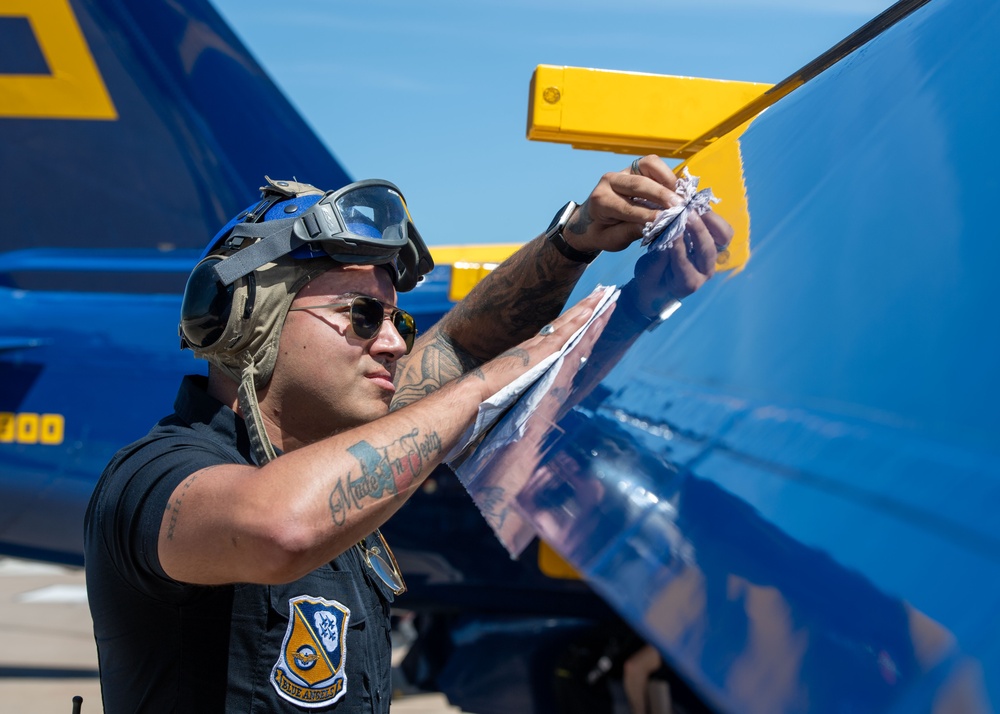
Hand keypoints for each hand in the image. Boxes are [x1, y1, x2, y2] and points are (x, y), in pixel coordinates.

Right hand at [470, 289, 605, 400]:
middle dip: (589, 310)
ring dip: (589, 309)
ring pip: (571, 324)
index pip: (562, 333)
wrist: (477, 393)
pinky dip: (578, 320)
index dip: (577, 322)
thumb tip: (535, 380)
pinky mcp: (542, 353)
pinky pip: (565, 333)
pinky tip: (591, 311)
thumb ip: (528, 378)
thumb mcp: (516, 383)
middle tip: (606, 294)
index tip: (591, 311)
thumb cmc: (491, 393)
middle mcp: (539, 346)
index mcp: (535, 353)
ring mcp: (540, 347)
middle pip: (569, 324)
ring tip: (605, 294)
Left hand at [563, 155, 732, 263]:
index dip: (647, 213)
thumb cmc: (601, 232)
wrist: (590, 220)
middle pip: (639, 183)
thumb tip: (655, 226)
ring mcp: (623, 171)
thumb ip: (630, 232)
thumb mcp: (611, 240)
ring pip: (648, 164)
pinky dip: (666, 175)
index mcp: (600, 200)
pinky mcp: (635, 167)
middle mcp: (610, 181)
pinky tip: (675, 191)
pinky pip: (653, 164)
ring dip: (666, 179)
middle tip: (679, 207)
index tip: (665, 220)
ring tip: (678, 197)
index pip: (626, 206)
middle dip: (661, 195)